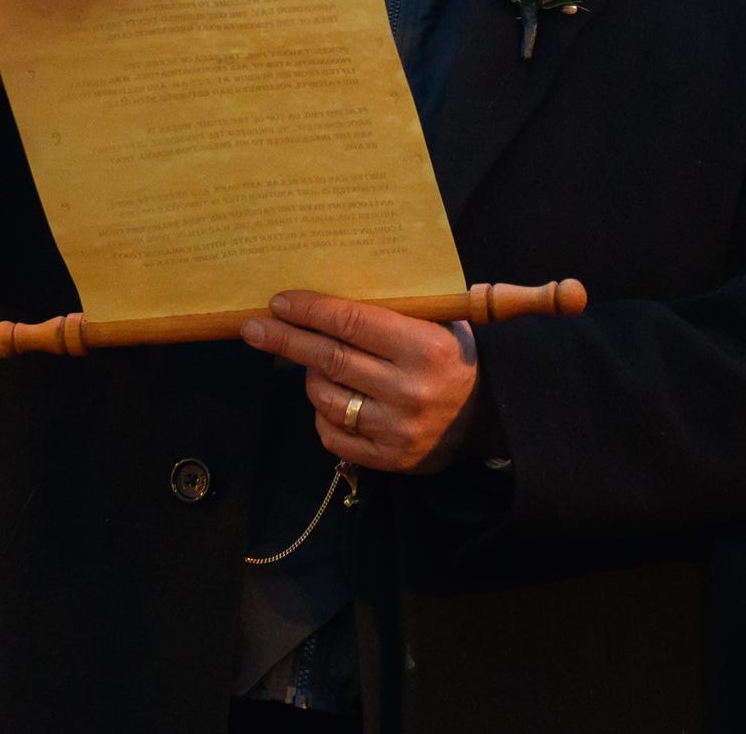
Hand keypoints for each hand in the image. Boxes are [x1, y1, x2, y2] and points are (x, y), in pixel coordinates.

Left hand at [240, 291, 479, 475]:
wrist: (491, 417)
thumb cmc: (456, 357)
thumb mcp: (441, 323)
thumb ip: (399, 309)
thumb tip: (332, 286)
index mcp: (425, 348)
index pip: (353, 322)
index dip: (311, 310)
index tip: (279, 302)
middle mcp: (409, 389)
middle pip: (330, 359)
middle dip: (286, 340)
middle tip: (254, 328)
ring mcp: (397, 429)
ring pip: (326, 398)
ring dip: (309, 378)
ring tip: (311, 365)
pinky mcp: (389, 459)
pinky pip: (333, 435)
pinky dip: (322, 414)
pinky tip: (328, 399)